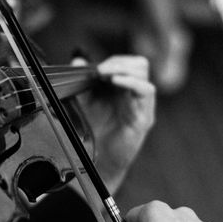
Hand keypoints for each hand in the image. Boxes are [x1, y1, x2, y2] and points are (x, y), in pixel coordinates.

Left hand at [74, 55, 155, 192]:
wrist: (101, 161)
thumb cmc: (96, 133)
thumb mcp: (86, 103)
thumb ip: (83, 82)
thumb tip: (76, 60)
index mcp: (125, 89)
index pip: (127, 63)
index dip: (114, 61)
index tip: (96, 67)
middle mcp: (136, 95)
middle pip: (140, 64)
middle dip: (120, 62)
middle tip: (101, 70)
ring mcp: (142, 106)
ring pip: (144, 75)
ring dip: (124, 69)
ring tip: (106, 74)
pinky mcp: (144, 117)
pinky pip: (146, 92)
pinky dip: (131, 82)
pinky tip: (116, 81)